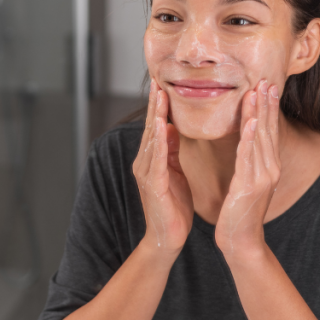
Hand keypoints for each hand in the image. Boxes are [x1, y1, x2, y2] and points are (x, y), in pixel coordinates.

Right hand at [131, 80, 192, 255]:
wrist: (168, 239)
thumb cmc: (174, 208)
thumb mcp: (174, 173)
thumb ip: (171, 151)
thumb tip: (170, 127)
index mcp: (152, 160)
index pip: (156, 127)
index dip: (160, 106)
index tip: (165, 85)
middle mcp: (144, 163)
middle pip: (150, 128)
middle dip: (155, 104)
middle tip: (159, 80)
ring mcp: (146, 173)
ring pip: (151, 139)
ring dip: (155, 115)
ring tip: (160, 95)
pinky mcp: (153, 184)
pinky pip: (155, 157)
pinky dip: (157, 139)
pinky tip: (160, 124)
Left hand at [215, 80, 280, 260]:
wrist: (241, 241)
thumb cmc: (240, 212)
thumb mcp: (247, 181)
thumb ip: (248, 162)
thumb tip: (248, 143)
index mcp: (267, 166)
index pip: (268, 131)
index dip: (269, 108)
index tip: (267, 85)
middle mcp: (269, 169)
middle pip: (267, 131)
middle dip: (267, 104)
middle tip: (267, 80)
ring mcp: (261, 177)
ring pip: (259, 140)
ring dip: (258, 114)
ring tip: (257, 92)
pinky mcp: (249, 186)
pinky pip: (248, 158)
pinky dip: (249, 139)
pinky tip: (249, 123)